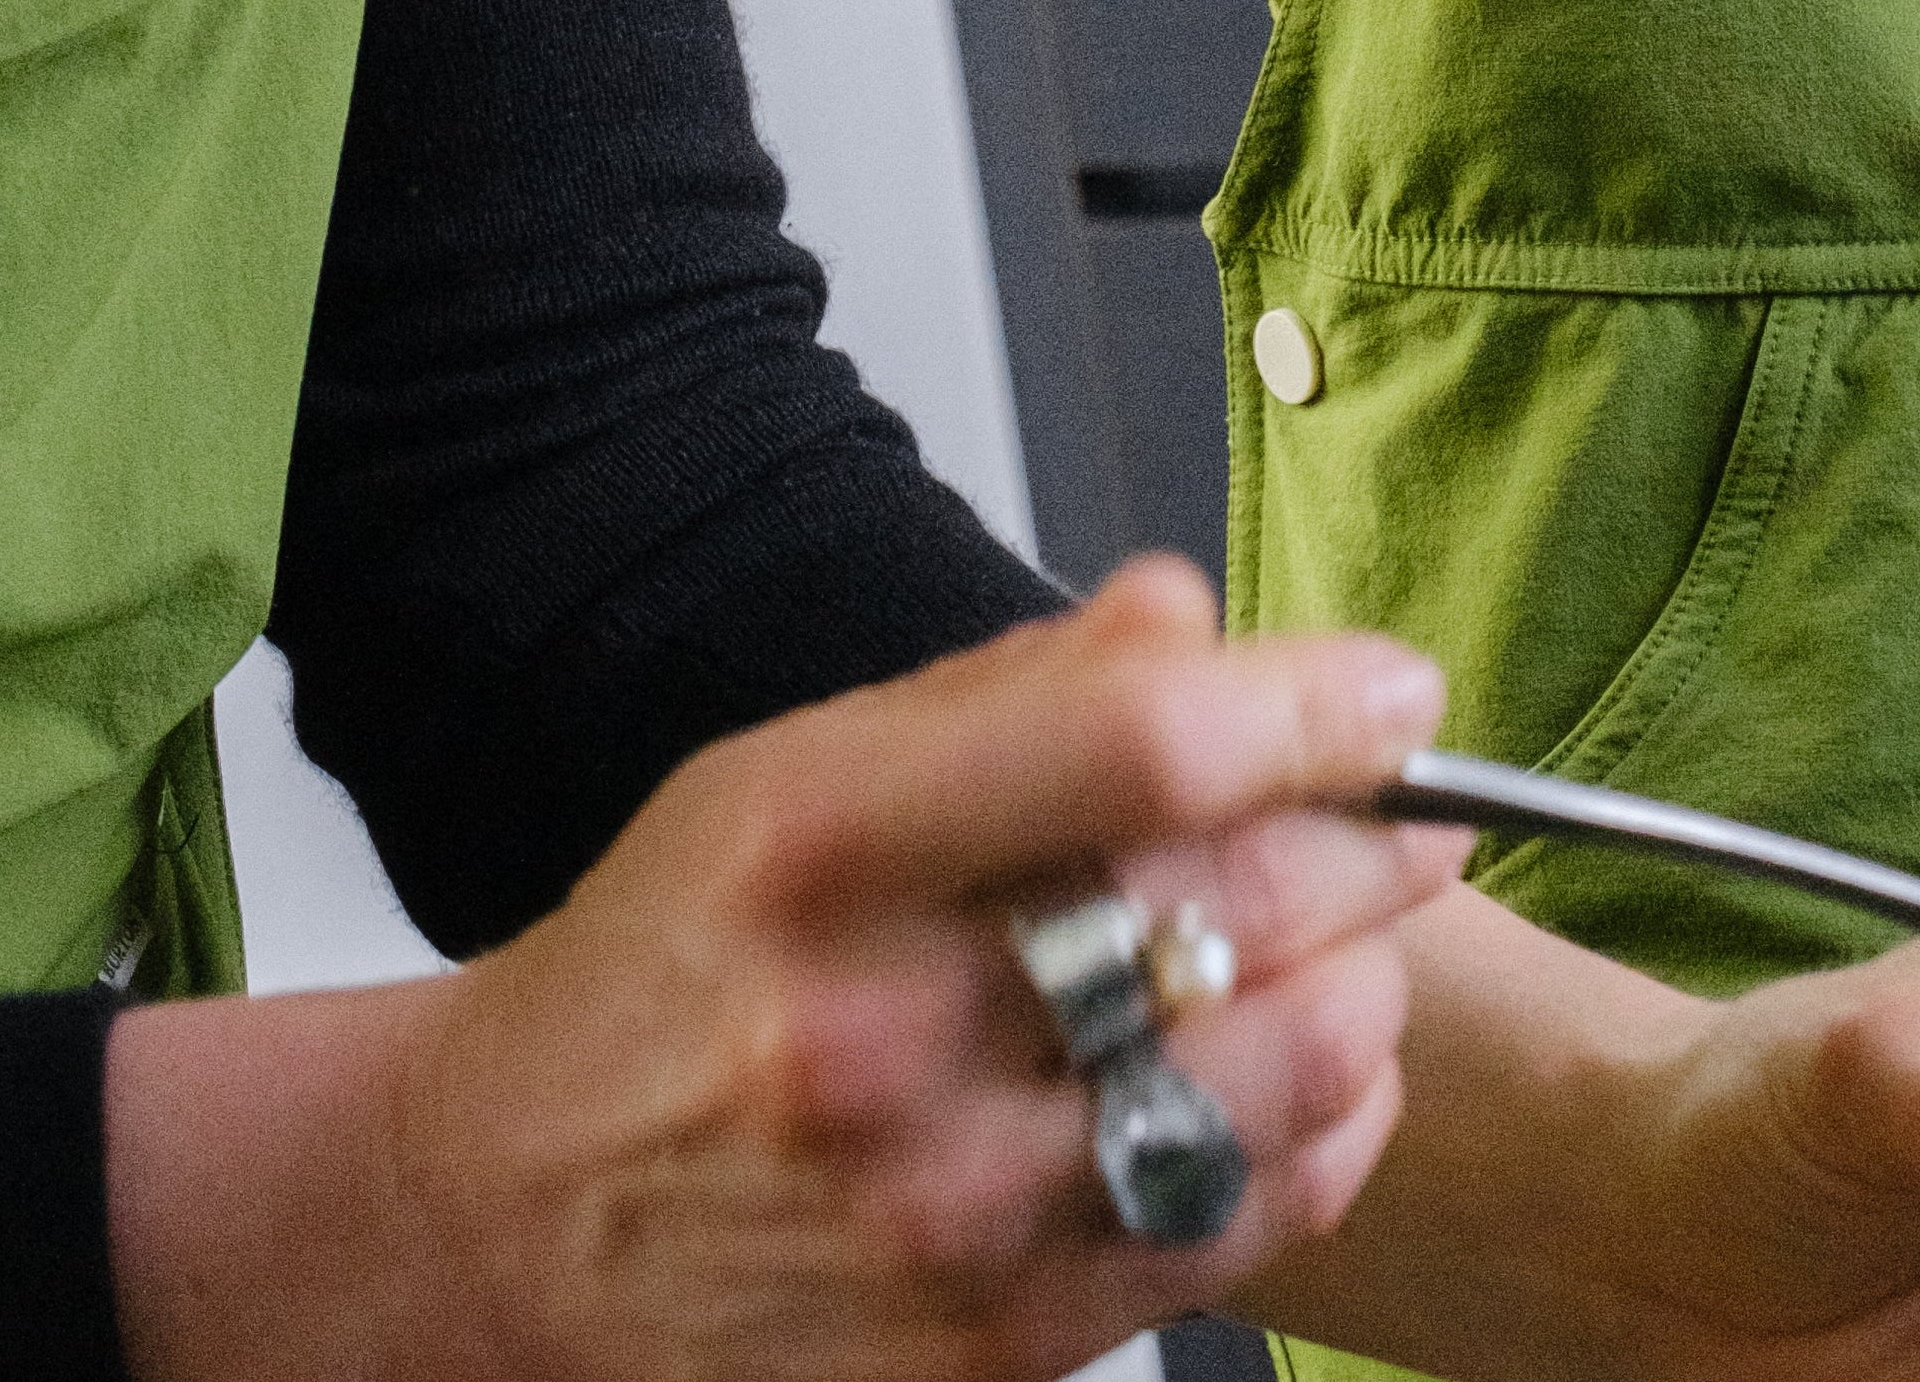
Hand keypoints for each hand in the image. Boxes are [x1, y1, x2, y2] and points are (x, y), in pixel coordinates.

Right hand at [109, 559, 1463, 1381]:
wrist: (502, 1233)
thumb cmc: (665, 975)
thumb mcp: (779, 778)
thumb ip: (1001, 696)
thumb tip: (1187, 612)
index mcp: (818, 848)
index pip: (1132, 746)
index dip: (1305, 700)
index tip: (1392, 684)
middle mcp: (879, 1037)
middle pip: (1229, 914)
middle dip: (1372, 842)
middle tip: (1418, 806)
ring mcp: (940, 1215)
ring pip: (1266, 1090)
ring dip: (1362, 997)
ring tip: (1367, 946)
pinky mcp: (987, 1351)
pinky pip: (1230, 1236)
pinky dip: (1319, 1143)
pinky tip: (1326, 1079)